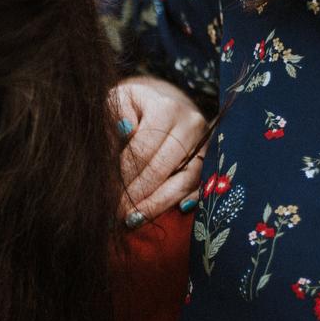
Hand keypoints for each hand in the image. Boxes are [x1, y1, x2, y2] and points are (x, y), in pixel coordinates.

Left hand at [112, 75, 206, 225]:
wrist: (161, 104)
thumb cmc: (133, 106)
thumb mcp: (119, 102)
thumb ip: (115, 114)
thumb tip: (124, 129)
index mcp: (166, 108)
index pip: (142, 150)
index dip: (123, 175)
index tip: (107, 193)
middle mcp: (191, 124)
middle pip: (162, 168)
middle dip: (137, 194)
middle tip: (117, 212)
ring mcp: (205, 143)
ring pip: (184, 181)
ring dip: (158, 204)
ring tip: (135, 218)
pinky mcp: (212, 159)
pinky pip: (200, 186)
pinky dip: (184, 201)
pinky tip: (168, 213)